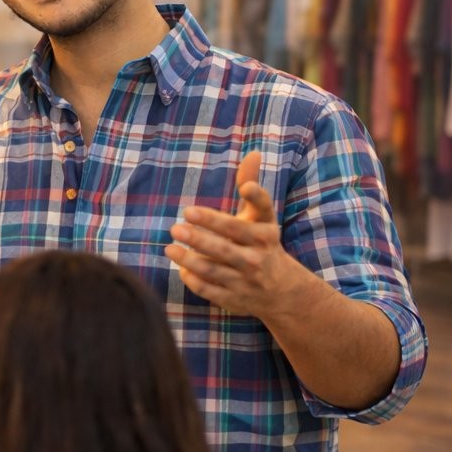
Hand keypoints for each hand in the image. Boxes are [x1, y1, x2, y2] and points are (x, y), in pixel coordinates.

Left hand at [165, 151, 303, 317]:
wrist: (282, 291)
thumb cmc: (262, 243)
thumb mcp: (260, 217)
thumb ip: (252, 186)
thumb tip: (254, 152)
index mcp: (265, 233)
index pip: (261, 213)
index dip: (255, 197)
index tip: (245, 187)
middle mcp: (258, 256)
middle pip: (229, 245)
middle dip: (203, 236)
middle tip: (177, 225)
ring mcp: (247, 280)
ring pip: (216, 269)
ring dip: (191, 259)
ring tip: (170, 247)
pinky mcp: (235, 298)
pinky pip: (211, 290)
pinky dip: (195, 280)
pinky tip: (181, 268)